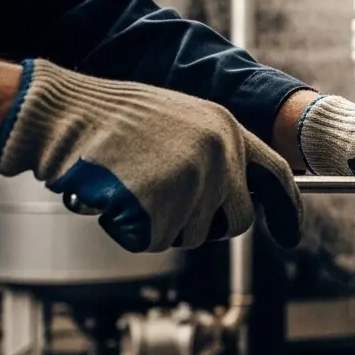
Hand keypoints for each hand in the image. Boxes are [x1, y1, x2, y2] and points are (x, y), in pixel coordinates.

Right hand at [0, 59, 301, 251]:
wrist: (62, 114)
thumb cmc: (110, 118)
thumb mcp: (179, 120)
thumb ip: (214, 151)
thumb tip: (237, 191)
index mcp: (226, 128)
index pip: (277, 175)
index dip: (288, 209)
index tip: (292, 236)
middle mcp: (219, 154)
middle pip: (237, 220)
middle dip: (208, 227)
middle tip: (169, 210)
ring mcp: (193, 180)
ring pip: (192, 235)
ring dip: (163, 225)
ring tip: (133, 187)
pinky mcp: (164, 204)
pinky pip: (158, 241)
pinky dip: (135, 231)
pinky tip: (117, 199)